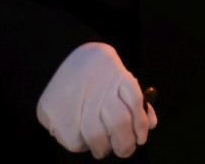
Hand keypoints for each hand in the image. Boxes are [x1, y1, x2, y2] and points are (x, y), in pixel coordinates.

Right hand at [36, 42, 156, 158]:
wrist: (62, 53)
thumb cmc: (96, 73)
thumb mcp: (118, 77)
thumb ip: (134, 101)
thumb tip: (151, 124)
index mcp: (115, 72)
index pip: (135, 100)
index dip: (141, 123)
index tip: (141, 139)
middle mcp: (96, 83)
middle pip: (118, 121)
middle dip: (125, 143)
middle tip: (125, 150)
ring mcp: (74, 96)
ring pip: (96, 135)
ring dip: (103, 148)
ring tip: (102, 147)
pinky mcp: (53, 110)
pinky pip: (75, 140)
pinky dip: (82, 145)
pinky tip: (82, 137)